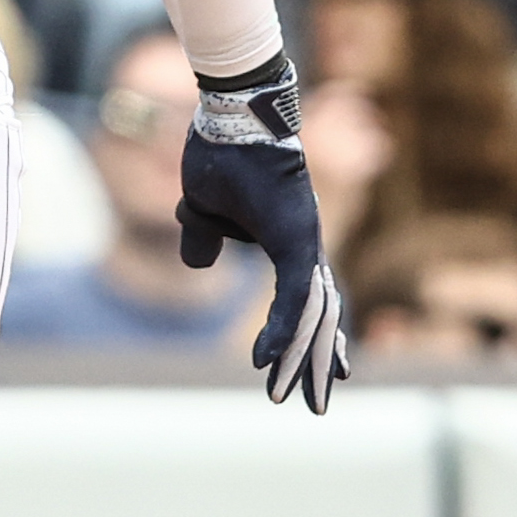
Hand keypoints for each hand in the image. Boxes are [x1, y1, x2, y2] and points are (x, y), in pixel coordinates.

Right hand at [177, 60, 348, 413]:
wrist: (232, 110)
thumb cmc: (219, 149)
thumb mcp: (201, 204)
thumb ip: (202, 236)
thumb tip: (197, 264)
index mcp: (288, 239)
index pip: (302, 301)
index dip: (298, 338)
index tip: (291, 372)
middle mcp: (305, 245)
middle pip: (317, 316)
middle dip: (314, 364)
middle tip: (318, 406)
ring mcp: (305, 241)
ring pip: (312, 314)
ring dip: (301, 358)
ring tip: (296, 395)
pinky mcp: (296, 238)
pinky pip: (295, 295)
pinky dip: (284, 329)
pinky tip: (274, 358)